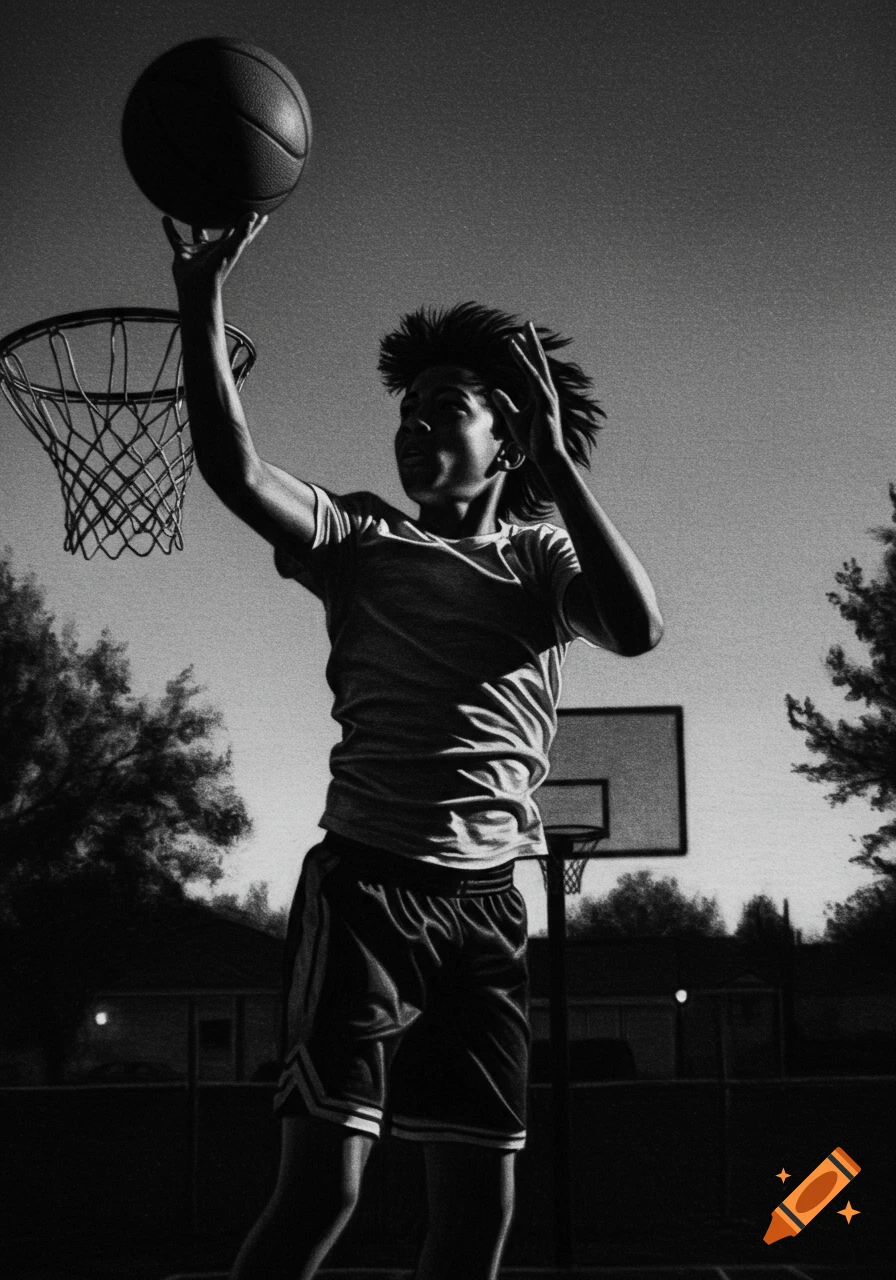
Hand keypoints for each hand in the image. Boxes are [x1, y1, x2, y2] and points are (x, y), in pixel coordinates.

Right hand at [162, 213, 267, 301]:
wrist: (196, 287)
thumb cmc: (216, 269)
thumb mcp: (231, 247)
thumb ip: (243, 231)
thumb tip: (255, 214)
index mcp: (229, 247)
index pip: (245, 233)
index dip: (253, 225)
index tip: (262, 214)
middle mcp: (215, 248)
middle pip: (222, 231)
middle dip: (225, 220)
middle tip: (227, 205)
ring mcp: (199, 251)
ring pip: (198, 232)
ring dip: (196, 223)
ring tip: (195, 208)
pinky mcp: (184, 253)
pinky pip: (176, 238)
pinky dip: (170, 229)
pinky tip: (166, 218)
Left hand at [491, 322, 567, 469]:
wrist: (546, 458)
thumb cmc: (533, 441)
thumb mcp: (513, 419)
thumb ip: (506, 404)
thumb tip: (495, 391)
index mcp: (539, 394)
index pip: (532, 368)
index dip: (525, 351)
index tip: (517, 336)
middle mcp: (545, 391)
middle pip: (538, 361)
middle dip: (531, 342)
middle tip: (526, 323)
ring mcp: (547, 396)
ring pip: (535, 367)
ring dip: (526, 350)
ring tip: (518, 334)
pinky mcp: (545, 403)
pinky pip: (533, 379)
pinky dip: (525, 365)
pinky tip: (518, 355)